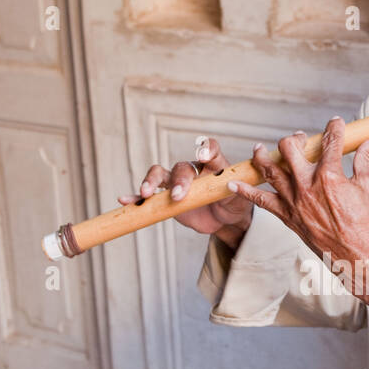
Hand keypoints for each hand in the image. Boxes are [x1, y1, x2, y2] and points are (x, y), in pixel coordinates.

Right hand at [117, 138, 253, 244]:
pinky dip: (136, 197)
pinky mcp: (166, 198)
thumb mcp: (242, 194)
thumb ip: (238, 184)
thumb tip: (244, 171)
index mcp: (213, 165)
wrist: (224, 218)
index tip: (203, 156)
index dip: (206, 149)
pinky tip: (125, 200)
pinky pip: (148, 196)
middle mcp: (192, 170)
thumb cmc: (234, 201)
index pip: (210, 149)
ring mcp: (176, 183)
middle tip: (179, 195)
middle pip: (181, 167)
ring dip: (151, 181)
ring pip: (159, 174)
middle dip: (179, 181)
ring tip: (146, 193)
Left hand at [228, 117, 368, 284]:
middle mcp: (306, 185)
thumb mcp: (368, 187)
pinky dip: (244, 192)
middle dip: (294, 138)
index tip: (335, 123)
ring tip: (259, 148)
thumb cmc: (365, 223)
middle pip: (290, 148)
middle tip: (300, 138)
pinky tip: (232, 183)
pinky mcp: (287, 216)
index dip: (333, 128)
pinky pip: (260, 201)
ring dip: (263, 155)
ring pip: (270, 169)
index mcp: (329, 175)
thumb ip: (366, 159)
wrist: (356, 255)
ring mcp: (294, 201)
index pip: (329, 141)